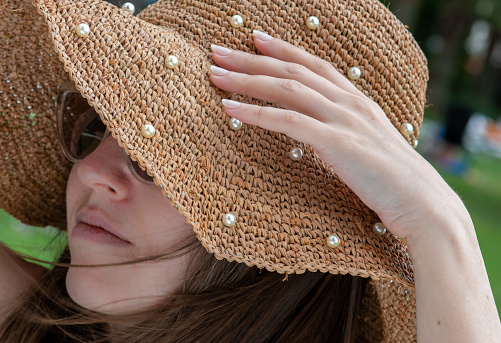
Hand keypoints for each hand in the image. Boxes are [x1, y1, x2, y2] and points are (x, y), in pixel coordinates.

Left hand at [210, 31, 500, 341]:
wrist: (424, 206)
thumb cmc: (394, 183)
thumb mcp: (366, 149)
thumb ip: (343, 135)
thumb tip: (320, 135)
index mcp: (357, 102)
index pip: (314, 65)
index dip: (283, 50)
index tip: (255, 41)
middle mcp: (349, 102)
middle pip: (292, 70)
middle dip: (252, 60)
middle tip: (218, 52)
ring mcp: (344, 119)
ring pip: (287, 89)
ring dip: (247, 80)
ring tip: (215, 74)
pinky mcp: (337, 142)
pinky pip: (288, 121)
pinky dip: (256, 113)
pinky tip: (230, 109)